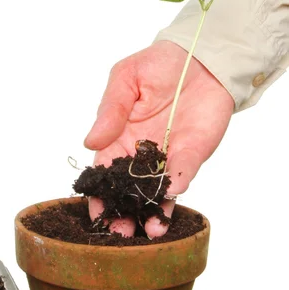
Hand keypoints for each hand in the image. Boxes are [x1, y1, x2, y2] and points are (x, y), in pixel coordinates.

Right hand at [84, 40, 233, 237]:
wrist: (200, 56)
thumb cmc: (157, 65)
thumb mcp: (124, 80)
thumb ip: (109, 111)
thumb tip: (90, 142)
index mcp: (118, 138)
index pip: (105, 173)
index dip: (100, 195)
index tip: (97, 214)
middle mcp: (141, 154)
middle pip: (130, 191)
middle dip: (125, 214)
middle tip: (121, 233)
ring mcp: (168, 157)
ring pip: (157, 191)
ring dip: (153, 212)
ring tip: (149, 231)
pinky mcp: (193, 153)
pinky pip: (183, 173)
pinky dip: (177, 185)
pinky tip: (170, 196)